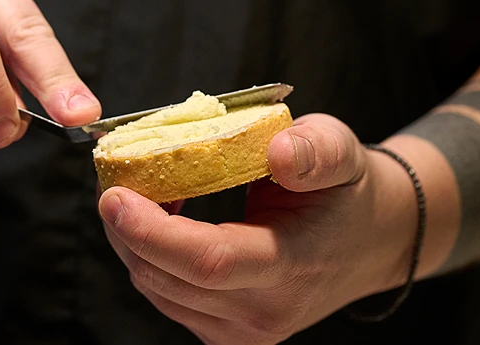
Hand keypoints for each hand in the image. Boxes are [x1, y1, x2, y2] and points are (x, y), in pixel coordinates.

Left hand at [98, 114, 419, 344]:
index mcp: (292, 266)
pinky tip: (157, 222)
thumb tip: (279, 153)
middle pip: (169, 278)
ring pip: (159, 290)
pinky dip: (149, 258)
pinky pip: (168, 297)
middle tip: (111, 177)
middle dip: (124, 229)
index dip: (153, 231)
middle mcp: (264, 312)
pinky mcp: (227, 331)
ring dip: (131, 242)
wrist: (368, 241)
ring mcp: (244, 331)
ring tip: (133, 194)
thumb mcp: (343, 153)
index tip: (114, 196)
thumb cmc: (347, 192)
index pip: (209, 261)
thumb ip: (318, 152)